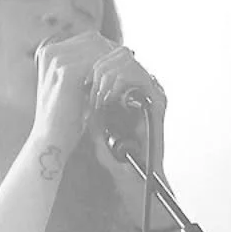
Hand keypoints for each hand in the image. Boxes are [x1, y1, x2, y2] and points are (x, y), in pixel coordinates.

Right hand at [29, 29, 118, 150]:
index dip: (109, 50)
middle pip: (94, 40)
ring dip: (113, 66)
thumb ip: (90, 67)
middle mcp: (50, 51)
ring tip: (121, 83)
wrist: (52, 140)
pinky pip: (97, 65)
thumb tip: (122, 51)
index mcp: (50, 50)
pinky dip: (108, 77)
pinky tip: (113, 90)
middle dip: (113, 56)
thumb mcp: (77, 85)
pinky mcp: (65, 72)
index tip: (124, 65)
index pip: (90, 39)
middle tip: (127, 72)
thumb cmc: (67, 116)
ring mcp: (56, 60)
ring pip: (98, 51)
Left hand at [86, 45, 166, 196]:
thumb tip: (73, 83)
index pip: (112, 56)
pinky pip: (140, 77)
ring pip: (128, 60)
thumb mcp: (94, 125)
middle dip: (98, 66)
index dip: (93, 62)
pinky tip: (105, 97)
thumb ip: (89, 105)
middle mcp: (143, 87)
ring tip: (95, 95)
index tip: (79, 81)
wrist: (132, 178)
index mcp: (129, 89)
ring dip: (106, 74)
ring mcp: (152, 93)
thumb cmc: (113, 156)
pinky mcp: (158, 102)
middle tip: (86, 87)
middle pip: (120, 53)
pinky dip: (119, 83)